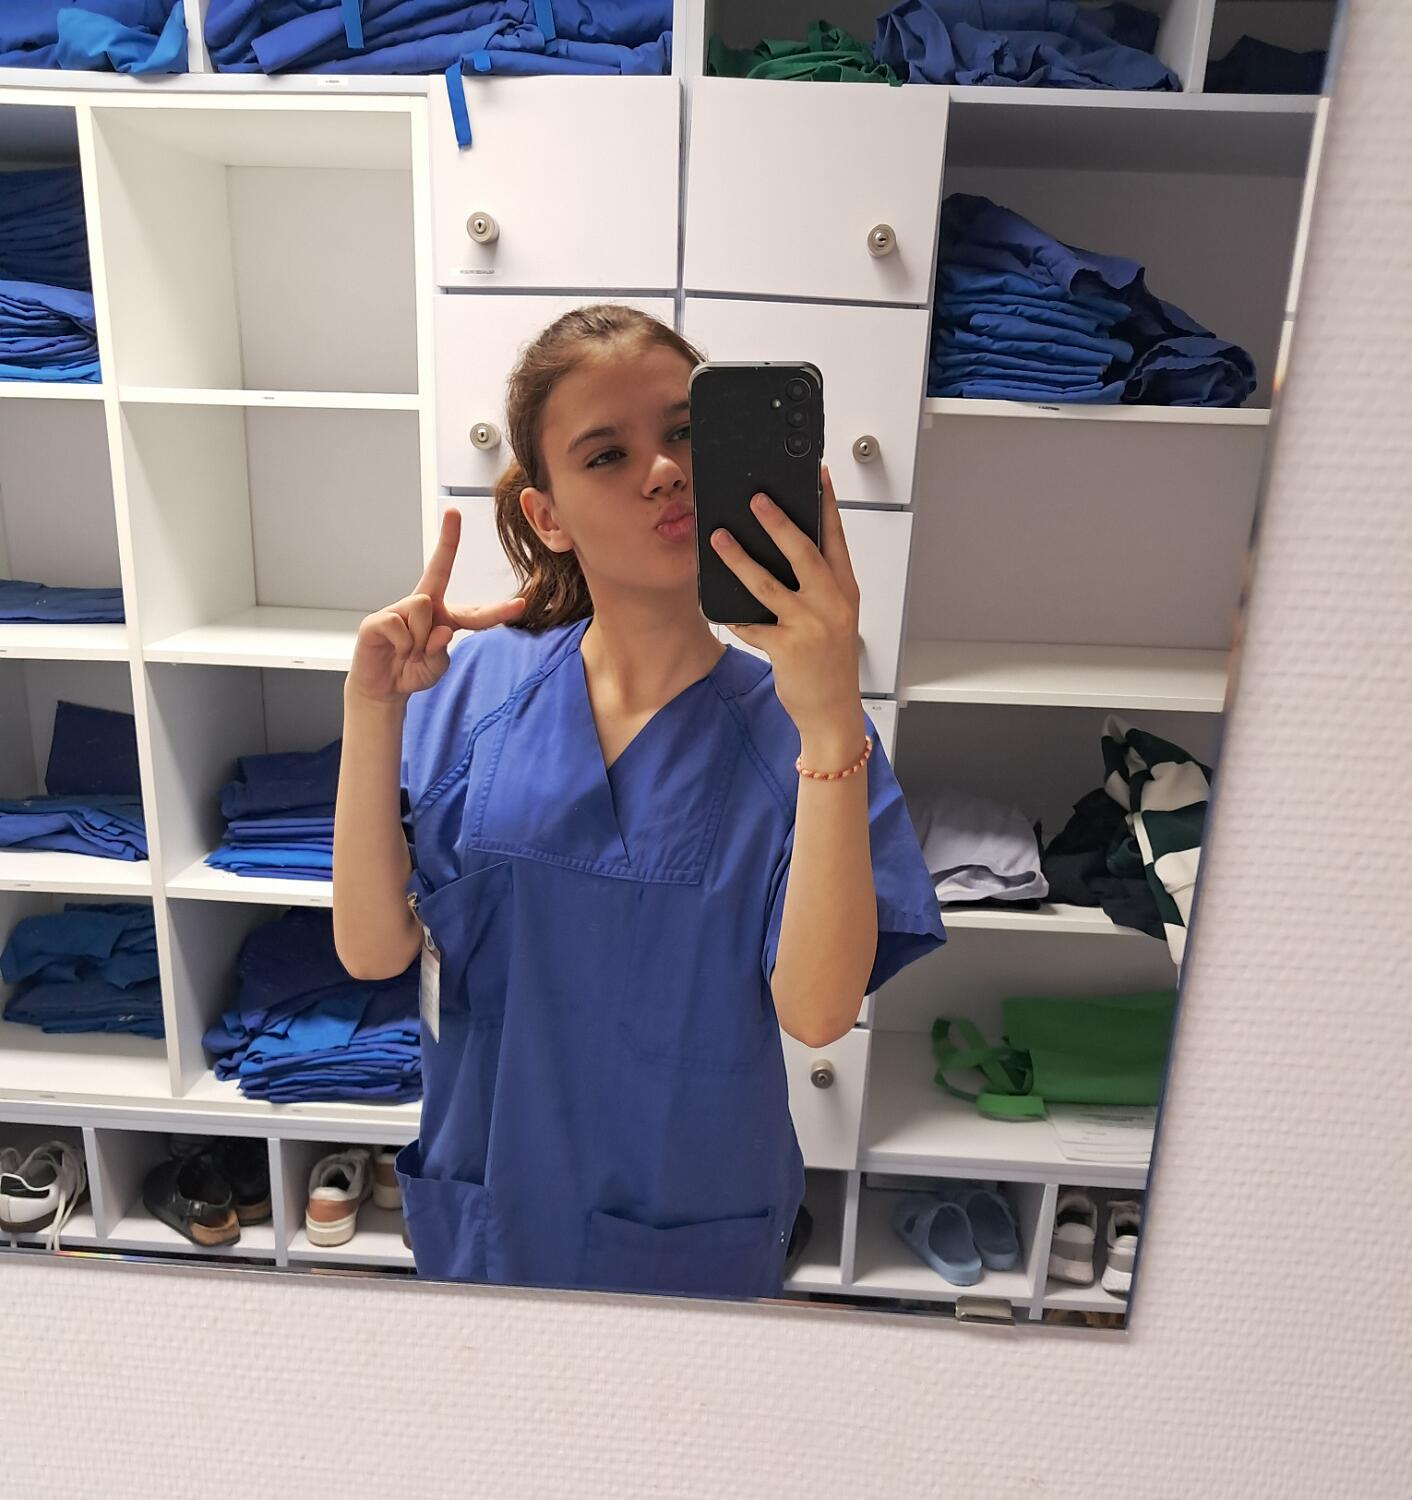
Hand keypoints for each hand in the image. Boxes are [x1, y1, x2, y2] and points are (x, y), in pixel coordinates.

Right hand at [346, 507, 525, 705]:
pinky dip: (404, 646)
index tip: (518, 598)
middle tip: (454, 511)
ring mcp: (399, 609)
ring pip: (424, 607)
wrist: (382, 688)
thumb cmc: (412, 671)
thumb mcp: (436, 666)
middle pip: (439, 572)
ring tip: (408, 653)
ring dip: (421, 640)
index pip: (474, 608)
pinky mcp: (377, 620)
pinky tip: (395, 652)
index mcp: (444, 617)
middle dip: (448, 541)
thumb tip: (441, 629)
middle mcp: (423, 605)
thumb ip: (442, 651)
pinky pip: (401, 627)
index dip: (497, 607)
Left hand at [709, 464, 862, 740]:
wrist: (832, 710)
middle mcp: (830, 604)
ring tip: (718, 538)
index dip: (827, 505)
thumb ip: (818, 586)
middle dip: (778, 522)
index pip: (836, 539)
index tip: (818, 475)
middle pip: (803, 552)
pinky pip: (751, 624)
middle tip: (756, 498)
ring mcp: (809, 626)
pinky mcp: (786, 647)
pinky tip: (715, 602)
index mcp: (844, 591)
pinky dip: (733, 614)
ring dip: (739, 558)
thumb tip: (784, 551)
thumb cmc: (831, 663)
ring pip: (767, 584)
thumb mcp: (836, 617)